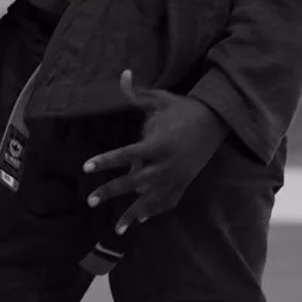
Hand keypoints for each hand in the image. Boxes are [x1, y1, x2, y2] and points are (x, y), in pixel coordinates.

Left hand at [84, 69, 227, 235]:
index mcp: (158, 143)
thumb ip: (138, 92)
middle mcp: (166, 164)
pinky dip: (154, 211)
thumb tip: (122, 73)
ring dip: (132, 213)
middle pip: (133, 182)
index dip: (105, 161)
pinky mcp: (184, 183)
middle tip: (90, 200)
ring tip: (116, 228)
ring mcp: (176, 177)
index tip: (86, 167)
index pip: (126, 154)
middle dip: (111, 191)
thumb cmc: (184, 109)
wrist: (215, 123)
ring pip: (150, 199)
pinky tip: (140, 219)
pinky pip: (168, 202)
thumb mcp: (161, 99)